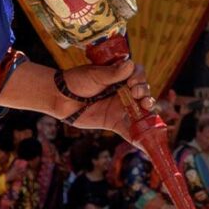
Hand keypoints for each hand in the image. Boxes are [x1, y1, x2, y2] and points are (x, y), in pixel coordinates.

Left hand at [2, 57, 145, 134]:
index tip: (132, 82)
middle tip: (137, 94)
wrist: (60, 98)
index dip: (140, 78)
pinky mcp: (115, 122)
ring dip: (148, 112)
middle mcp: (124, 92)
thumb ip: (113, 73)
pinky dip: (139, 138)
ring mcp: (120, 108)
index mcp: (120, 77)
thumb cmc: (76, 81)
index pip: (138, 75)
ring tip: (147, 111)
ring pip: (141, 111)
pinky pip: (129, 131)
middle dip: (145, 94)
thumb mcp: (94, 74)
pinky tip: (147, 144)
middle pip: (144, 93)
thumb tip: (130, 65)